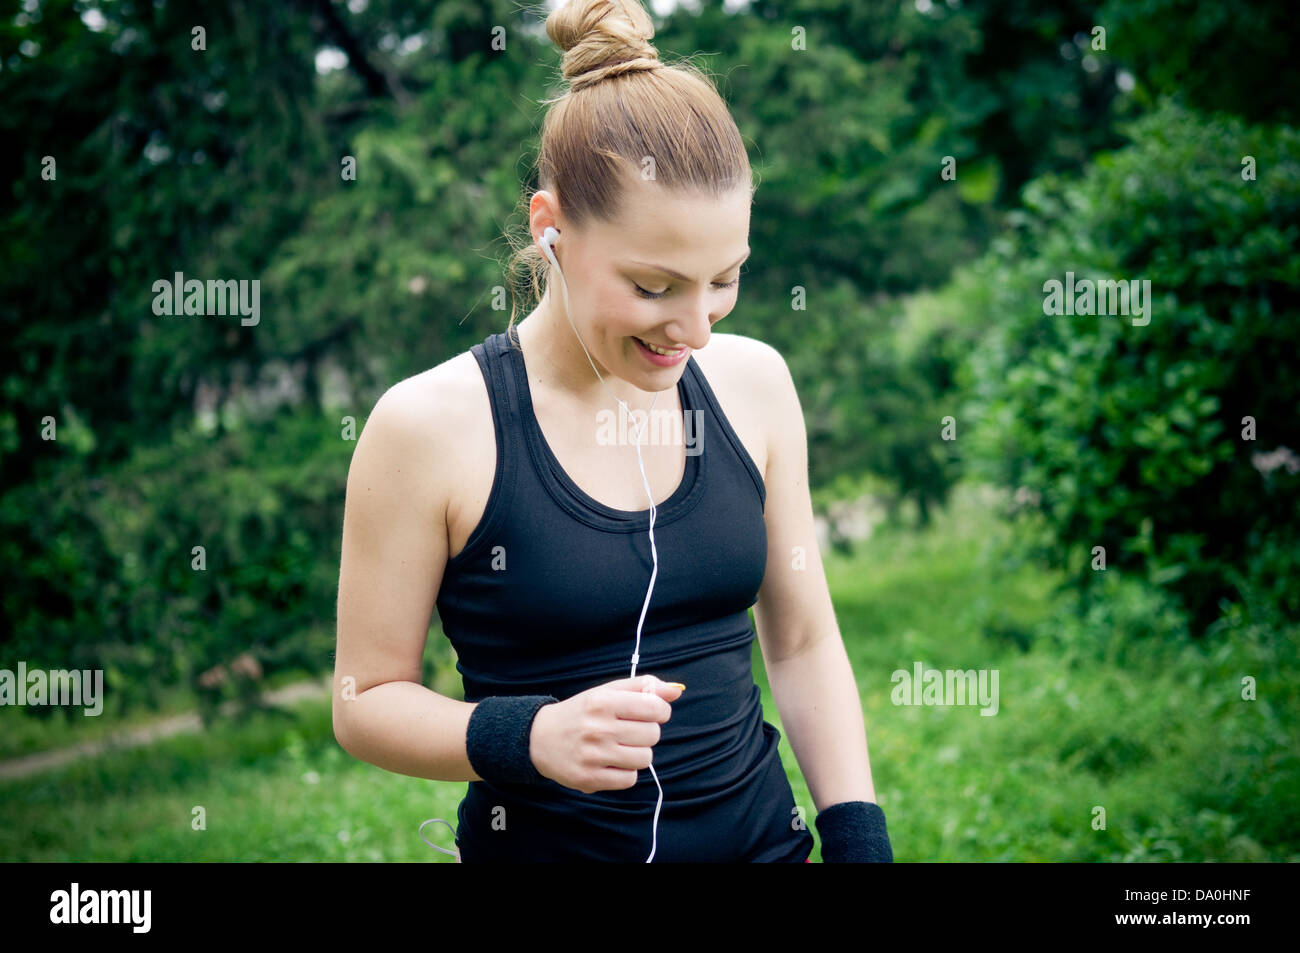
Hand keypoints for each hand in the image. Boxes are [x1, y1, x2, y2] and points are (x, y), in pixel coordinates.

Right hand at [529, 675, 682, 793]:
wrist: (540, 738)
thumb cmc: (581, 712)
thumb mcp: (607, 692)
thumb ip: (643, 687)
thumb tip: (676, 691)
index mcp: (603, 701)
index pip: (656, 708)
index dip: (659, 711)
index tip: (649, 713)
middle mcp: (598, 728)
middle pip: (652, 734)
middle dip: (646, 732)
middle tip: (627, 731)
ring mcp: (593, 755)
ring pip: (645, 758)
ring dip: (637, 753)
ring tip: (619, 747)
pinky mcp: (589, 778)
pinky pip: (630, 779)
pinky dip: (626, 772)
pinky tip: (612, 762)